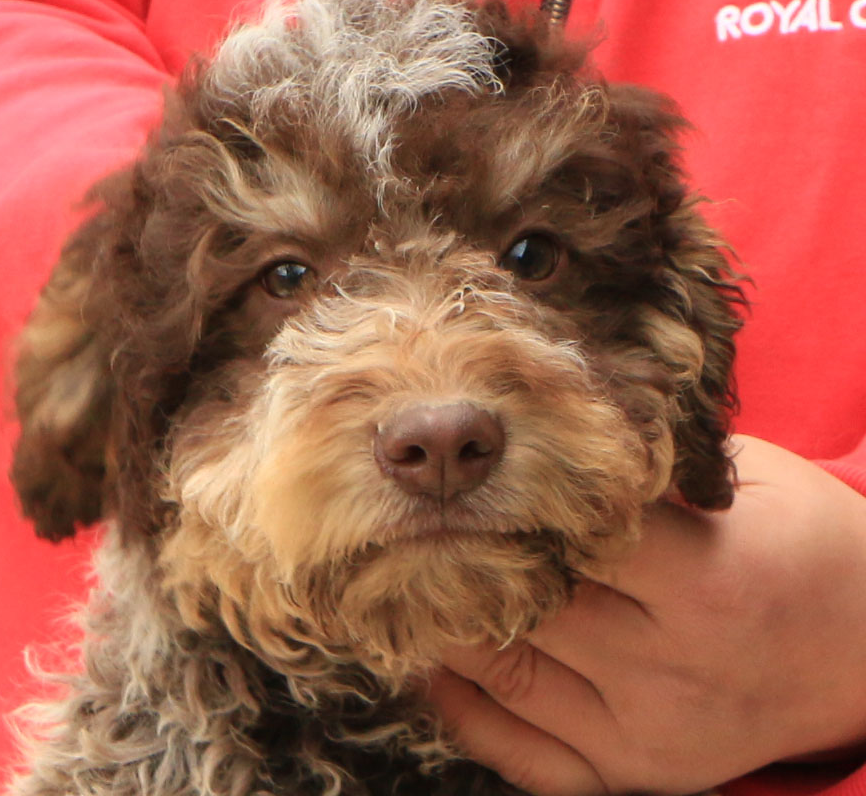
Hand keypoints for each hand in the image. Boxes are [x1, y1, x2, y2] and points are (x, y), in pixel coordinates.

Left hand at [427, 436, 865, 794]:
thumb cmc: (802, 543)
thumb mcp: (748, 482)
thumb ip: (653, 470)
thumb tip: (548, 445)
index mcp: (708, 581)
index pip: (572, 533)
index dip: (510, 500)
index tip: (466, 476)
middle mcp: (675, 667)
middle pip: (530, 603)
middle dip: (464, 558)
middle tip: (413, 521)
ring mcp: (651, 733)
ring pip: (510, 675)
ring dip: (447, 626)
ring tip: (406, 580)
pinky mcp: (637, 773)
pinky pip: (524, 754)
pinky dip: (466, 709)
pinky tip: (434, 662)